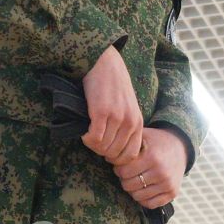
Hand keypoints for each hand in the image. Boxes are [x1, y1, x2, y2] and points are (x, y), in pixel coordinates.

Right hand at [81, 46, 144, 163]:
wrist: (105, 64)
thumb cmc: (114, 86)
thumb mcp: (129, 108)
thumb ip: (127, 127)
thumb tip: (115, 150)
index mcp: (138, 123)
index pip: (131, 155)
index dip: (117, 159)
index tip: (106, 153)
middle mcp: (130, 122)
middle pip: (114, 153)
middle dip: (102, 152)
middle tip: (94, 142)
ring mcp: (116, 118)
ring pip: (103, 147)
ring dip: (93, 145)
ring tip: (89, 135)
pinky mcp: (101, 112)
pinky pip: (94, 138)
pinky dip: (87, 139)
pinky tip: (85, 132)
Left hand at [114, 128, 187, 208]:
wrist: (180, 148)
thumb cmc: (156, 142)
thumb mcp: (143, 136)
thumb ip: (126, 142)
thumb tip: (106, 152)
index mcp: (152, 157)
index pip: (123, 172)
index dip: (118, 169)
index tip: (120, 166)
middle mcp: (161, 172)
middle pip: (129, 185)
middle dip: (124, 179)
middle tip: (127, 173)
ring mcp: (168, 184)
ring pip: (137, 196)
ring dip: (133, 190)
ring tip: (135, 180)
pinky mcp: (172, 193)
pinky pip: (150, 204)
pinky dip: (143, 199)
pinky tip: (143, 188)